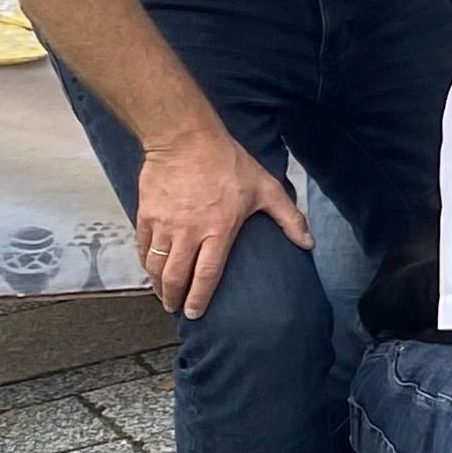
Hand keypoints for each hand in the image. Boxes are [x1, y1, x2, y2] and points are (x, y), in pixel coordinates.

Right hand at [131, 130, 311, 319]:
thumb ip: (289, 218)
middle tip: (175, 309)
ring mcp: (164, 224)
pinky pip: (142, 246)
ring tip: (163, 294)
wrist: (184, 138)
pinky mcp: (146, 214)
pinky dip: (145, 262)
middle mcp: (187, 232)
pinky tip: (152, 269)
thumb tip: (309, 244)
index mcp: (218, 229)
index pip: (206, 275)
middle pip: (175, 277)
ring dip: (158, 284)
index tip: (196, 314)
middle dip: (173, 298)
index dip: (199, 299)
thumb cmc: (228, 163)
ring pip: (155, 265)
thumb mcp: (266, 188)